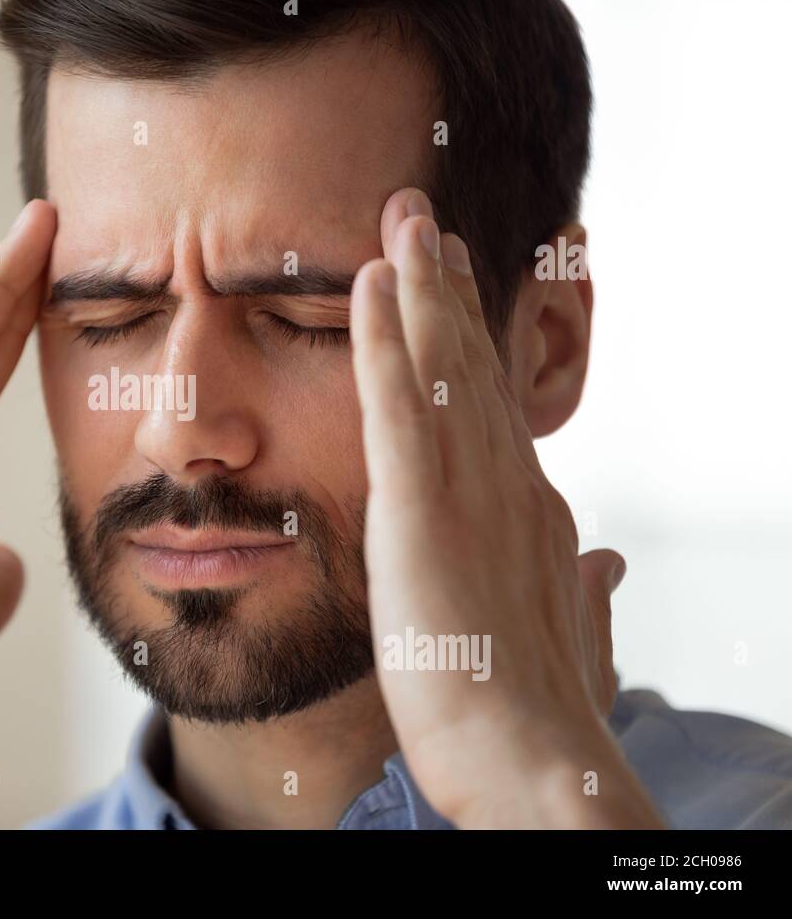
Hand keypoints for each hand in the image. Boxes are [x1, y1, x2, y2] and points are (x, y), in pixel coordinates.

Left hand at [349, 187, 661, 827]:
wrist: (532, 759)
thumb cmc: (543, 709)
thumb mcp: (569, 633)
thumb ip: (584, 590)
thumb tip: (609, 565)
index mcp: (530, 508)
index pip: (492, 405)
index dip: (471, 340)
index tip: (451, 287)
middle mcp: (509, 481)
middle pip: (472, 364)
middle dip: (445, 286)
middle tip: (424, 218)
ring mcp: (471, 490)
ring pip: (441, 365)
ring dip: (418, 285)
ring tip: (402, 217)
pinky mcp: (424, 512)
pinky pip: (398, 407)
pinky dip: (383, 341)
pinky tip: (366, 284)